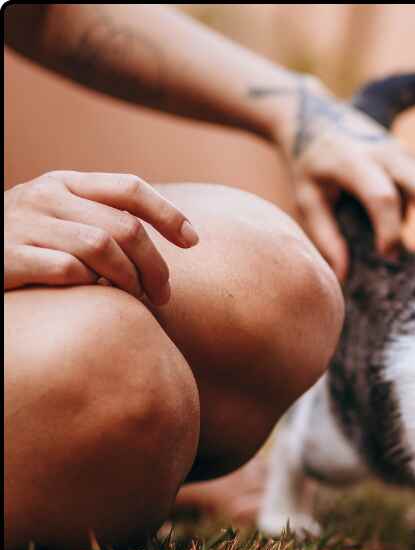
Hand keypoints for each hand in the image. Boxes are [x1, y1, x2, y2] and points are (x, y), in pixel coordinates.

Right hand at [3, 171, 197, 304]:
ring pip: (101, 247)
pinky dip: (90, 286)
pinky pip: (67, 271)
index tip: (194, 242)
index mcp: (63, 182)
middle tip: (164, 294)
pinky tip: (94, 297)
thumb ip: (101, 219)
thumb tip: (175, 239)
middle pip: (124, 227)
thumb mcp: (59, 220)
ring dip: (130, 280)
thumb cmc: (23, 245)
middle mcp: (43, 196)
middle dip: (156, 265)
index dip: (168, 214)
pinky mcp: (5, 256)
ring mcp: (22, 224)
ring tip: (138, 300)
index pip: (129, 187)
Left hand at [269, 77, 414, 279]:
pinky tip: (406, 233)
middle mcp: (388, 154)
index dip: (390, 232)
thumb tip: (343, 275)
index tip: (386, 257)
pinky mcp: (412, 158)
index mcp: (355, 161)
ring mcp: (405, 154)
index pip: (384, 198)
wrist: (315, 116)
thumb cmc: (309, 164)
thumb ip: (326, 235)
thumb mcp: (307, 198)